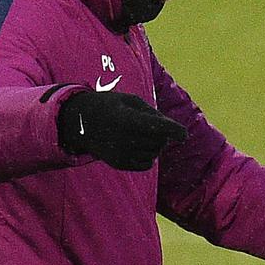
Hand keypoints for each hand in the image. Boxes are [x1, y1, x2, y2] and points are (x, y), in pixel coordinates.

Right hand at [57, 90, 186, 170]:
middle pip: (158, 140)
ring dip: (156, 143)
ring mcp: (119, 153)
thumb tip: (172, 131)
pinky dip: (149, 155)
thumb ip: (152, 113)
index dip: (171, 130)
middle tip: (151, 124)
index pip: (153, 126)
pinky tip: (138, 145)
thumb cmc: (111, 106)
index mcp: (124, 118)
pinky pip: (147, 163)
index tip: (183, 135)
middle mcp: (121, 138)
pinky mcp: (119, 164)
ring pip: (155, 152)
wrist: (80, 123)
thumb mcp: (130, 100)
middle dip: (163, 133)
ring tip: (140, 133)